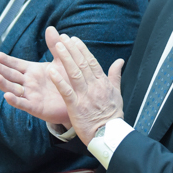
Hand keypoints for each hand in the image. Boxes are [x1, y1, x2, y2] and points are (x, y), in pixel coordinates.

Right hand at [0, 29, 71, 126]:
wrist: (77, 100)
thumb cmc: (67, 80)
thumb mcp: (61, 61)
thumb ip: (55, 46)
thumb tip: (50, 27)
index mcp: (32, 71)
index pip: (16, 64)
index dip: (6, 60)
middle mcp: (28, 82)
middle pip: (11, 75)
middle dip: (0, 69)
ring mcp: (30, 95)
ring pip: (13, 89)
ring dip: (4, 83)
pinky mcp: (35, 107)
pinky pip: (22, 103)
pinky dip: (14, 100)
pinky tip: (7, 96)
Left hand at [45, 28, 123, 143]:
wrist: (109, 134)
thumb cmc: (112, 114)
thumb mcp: (117, 93)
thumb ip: (115, 75)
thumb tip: (120, 61)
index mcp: (103, 82)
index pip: (91, 61)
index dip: (82, 49)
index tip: (74, 39)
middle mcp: (94, 86)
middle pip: (82, 64)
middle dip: (72, 49)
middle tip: (63, 38)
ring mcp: (85, 96)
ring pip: (74, 73)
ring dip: (66, 59)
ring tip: (58, 46)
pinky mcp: (76, 107)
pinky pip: (67, 91)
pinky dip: (59, 81)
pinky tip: (51, 71)